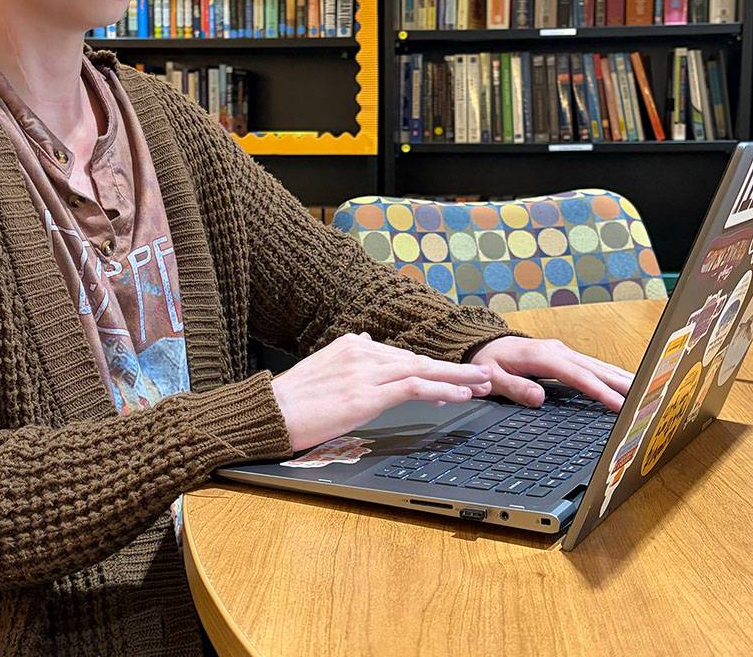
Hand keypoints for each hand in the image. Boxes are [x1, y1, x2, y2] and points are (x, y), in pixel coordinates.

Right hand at [270, 332, 494, 452]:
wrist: (268, 412)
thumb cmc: (290, 400)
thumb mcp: (321, 368)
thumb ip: (347, 356)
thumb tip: (364, 339)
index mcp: (350, 344)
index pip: (400, 356)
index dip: (430, 367)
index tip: (454, 376)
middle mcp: (361, 351)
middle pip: (418, 359)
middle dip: (454, 367)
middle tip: (484, 374)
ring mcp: (365, 372)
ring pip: (422, 370)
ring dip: (458, 378)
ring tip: (484, 384)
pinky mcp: (366, 395)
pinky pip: (414, 388)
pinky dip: (442, 389)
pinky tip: (461, 395)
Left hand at [469, 336, 633, 411]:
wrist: (483, 343)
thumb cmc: (488, 361)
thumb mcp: (492, 377)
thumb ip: (514, 388)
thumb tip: (539, 400)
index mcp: (542, 356)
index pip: (578, 377)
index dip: (600, 392)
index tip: (619, 405)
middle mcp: (557, 351)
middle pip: (595, 369)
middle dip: (622, 383)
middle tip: (646, 397)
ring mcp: (562, 351)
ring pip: (598, 365)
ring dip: (621, 377)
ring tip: (645, 390)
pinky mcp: (564, 355)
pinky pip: (592, 366)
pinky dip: (611, 374)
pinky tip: (624, 382)